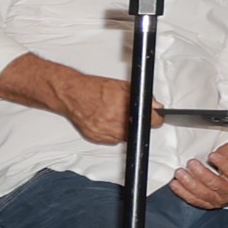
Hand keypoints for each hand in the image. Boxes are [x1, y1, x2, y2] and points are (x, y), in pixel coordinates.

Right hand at [0, 53, 144, 145]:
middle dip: (138, 122)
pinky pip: (111, 140)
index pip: (152, 121)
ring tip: (116, 116)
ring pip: (125, 137)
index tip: (156, 117)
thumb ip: (143, 97)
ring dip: (126, 129)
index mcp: (126, 109)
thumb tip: (155, 105)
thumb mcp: (122, 87)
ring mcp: (106, 133)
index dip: (155, 118)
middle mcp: (117, 123)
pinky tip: (107, 121)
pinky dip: (112, 133)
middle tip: (131, 114)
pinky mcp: (96, 138)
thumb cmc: (92, 89)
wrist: (71, 94)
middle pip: (139, 130)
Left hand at [167, 129, 227, 209]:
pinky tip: (176, 185)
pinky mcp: (209, 203)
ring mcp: (219, 199)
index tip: (213, 155)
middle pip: (216, 185)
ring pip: (203, 194)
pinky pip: (195, 201)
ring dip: (190, 184)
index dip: (224, 164)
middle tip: (192, 163)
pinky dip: (184, 194)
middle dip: (202, 174)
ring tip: (181, 173)